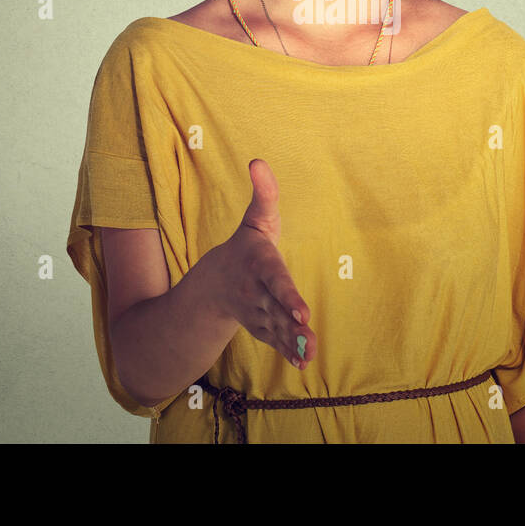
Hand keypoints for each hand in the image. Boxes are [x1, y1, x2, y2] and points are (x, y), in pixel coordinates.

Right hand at [205, 158, 316, 369]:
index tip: (302, 310)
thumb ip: (264, 193)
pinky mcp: (262, 327)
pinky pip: (275, 341)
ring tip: (310, 354)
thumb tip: (258, 161)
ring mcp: (257, 313)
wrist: (214, 284)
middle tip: (308, 335)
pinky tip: (303, 363)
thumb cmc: (246, 246)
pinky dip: (287, 352)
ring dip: (293, 342)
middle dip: (291, 324)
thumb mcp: (256, 218)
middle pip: (276, 309)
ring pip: (277, 328)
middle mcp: (255, 292)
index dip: (287, 295)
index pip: (275, 279)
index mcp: (258, 264)